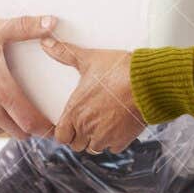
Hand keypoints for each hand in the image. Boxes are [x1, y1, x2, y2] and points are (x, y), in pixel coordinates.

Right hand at [0, 15, 55, 138]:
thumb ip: (26, 27)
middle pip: (17, 132)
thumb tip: (51, 22)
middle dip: (25, 125)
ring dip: (2, 122)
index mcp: (1, 92)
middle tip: (28, 113)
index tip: (49, 125)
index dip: (44, 127)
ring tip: (0, 103)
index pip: (32, 122)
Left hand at [40, 39, 145, 153]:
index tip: (69, 124)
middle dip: (79, 136)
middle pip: (76, 145)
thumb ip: (65, 53)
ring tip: (100, 125)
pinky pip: (114, 148)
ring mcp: (105, 137)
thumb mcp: (88, 59)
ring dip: (95, 140)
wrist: (147, 83)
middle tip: (85, 123)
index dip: (64, 131)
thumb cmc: (118, 70)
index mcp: (75, 111)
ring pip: (94, 148)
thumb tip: (46, 43)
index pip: (60, 136)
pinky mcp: (123, 140)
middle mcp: (87, 128)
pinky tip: (117, 127)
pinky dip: (114, 141)